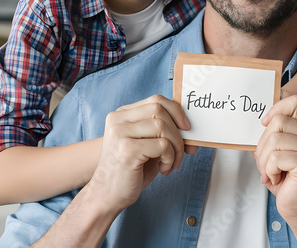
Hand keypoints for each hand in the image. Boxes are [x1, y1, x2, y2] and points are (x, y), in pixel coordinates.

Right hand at [89, 94, 192, 215]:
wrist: (106, 196)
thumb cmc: (130, 170)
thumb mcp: (146, 144)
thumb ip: (162, 131)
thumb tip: (190, 129)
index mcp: (122, 114)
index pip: (156, 100)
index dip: (176, 111)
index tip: (186, 127)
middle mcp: (118, 119)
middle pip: (159, 109)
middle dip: (178, 131)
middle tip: (181, 151)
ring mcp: (121, 133)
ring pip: (162, 126)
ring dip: (175, 147)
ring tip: (171, 163)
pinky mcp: (127, 149)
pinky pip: (162, 145)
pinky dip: (170, 158)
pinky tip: (163, 169)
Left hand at [254, 94, 296, 227]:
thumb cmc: (288, 179)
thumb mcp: (281, 149)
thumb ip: (276, 131)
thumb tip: (262, 119)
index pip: (294, 101)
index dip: (275, 109)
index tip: (266, 124)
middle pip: (278, 121)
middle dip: (263, 143)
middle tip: (265, 162)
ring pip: (274, 139)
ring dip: (264, 159)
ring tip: (270, 172)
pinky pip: (275, 157)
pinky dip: (268, 169)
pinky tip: (277, 178)